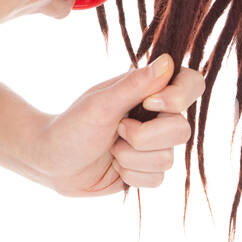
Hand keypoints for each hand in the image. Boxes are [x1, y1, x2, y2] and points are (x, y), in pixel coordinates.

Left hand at [28, 54, 203, 195]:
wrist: (50, 162)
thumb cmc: (71, 126)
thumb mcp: (101, 103)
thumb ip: (136, 85)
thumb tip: (168, 62)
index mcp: (148, 90)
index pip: (191, 84)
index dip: (179, 97)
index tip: (149, 103)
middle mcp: (155, 116)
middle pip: (182, 130)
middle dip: (144, 137)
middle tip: (117, 131)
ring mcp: (152, 145)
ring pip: (169, 159)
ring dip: (131, 158)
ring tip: (109, 149)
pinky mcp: (146, 170)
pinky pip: (157, 180)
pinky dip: (131, 175)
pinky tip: (114, 167)